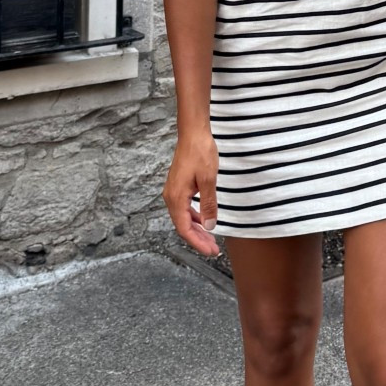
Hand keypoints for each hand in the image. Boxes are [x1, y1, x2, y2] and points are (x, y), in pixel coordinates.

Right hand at [163, 127, 219, 256]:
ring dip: (197, 229)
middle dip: (198, 239)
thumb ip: (208, 204)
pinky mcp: (178, 187)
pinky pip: (185, 208)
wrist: (193, 133)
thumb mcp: (209, 180)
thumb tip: (210, 226)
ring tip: (211, 239)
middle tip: (213, 250)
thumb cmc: (200, 152)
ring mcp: (173, 192)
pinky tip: (205, 220)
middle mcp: (171, 197)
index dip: (197, 243)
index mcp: (176, 198)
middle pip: (183, 226)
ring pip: (184, 218)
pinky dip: (195, 217)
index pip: (184, 229)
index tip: (210, 251)